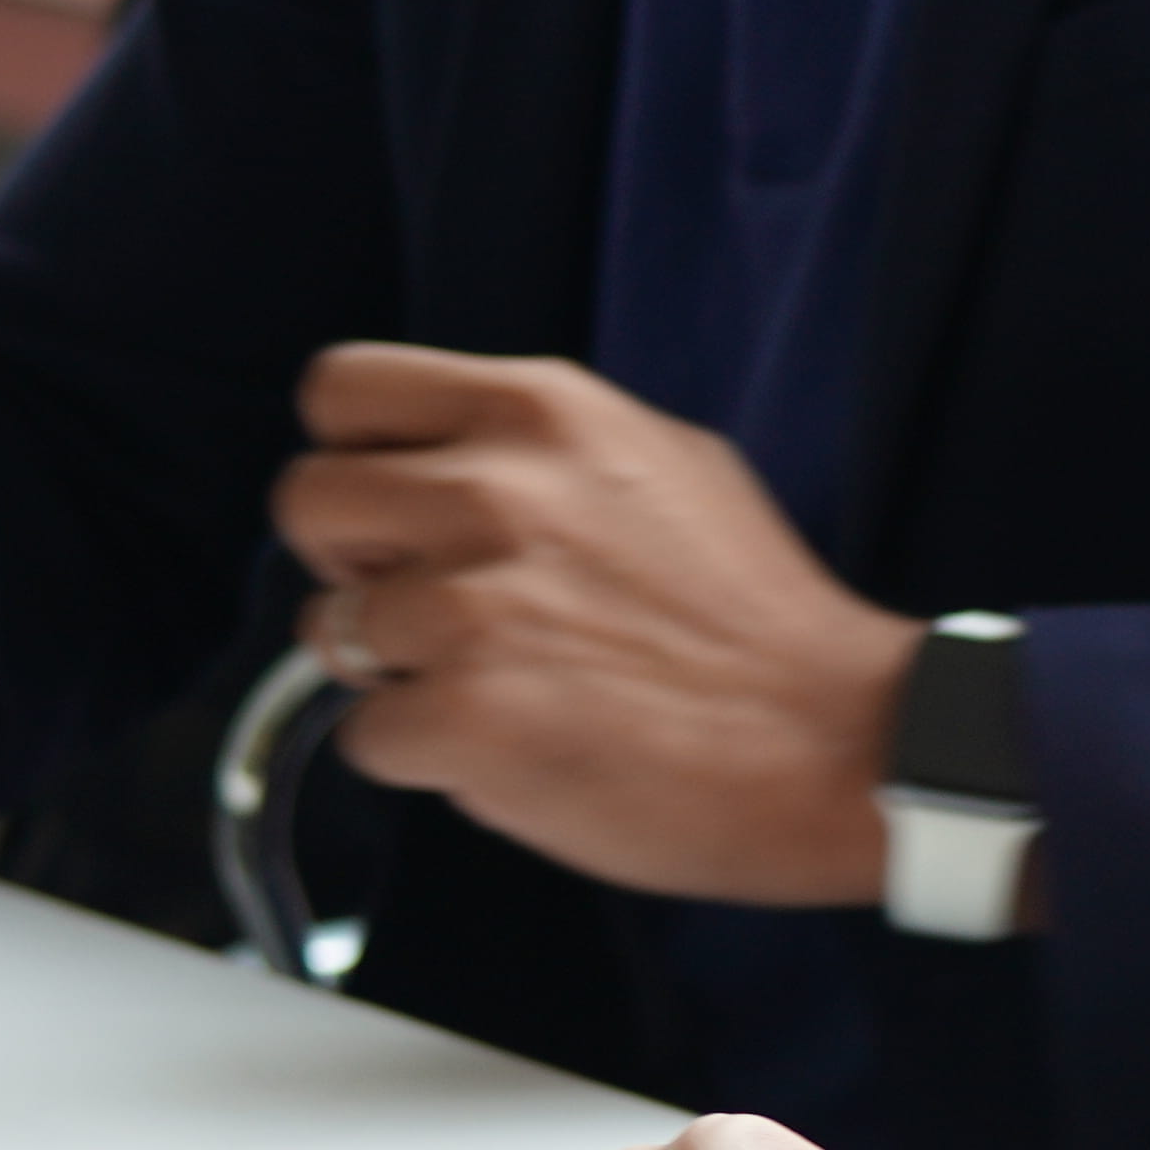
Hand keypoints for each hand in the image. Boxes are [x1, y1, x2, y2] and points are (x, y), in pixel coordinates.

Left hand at [270, 345, 926, 908]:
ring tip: (501, 689)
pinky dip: (427, 757)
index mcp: (539, 411)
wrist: (843, 743)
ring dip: (397, 674)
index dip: (358, 459)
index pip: (340, 391)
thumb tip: (443, 466)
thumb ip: (541, 451)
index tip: (399, 511)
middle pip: (306, 503)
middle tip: (436, 611)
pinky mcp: (467, 715)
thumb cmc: (759, 619)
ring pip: (329, 632)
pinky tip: (516, 748)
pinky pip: (367, 737)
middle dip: (355, 565)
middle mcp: (494, 490)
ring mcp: (472, 605)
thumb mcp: (664, 461)